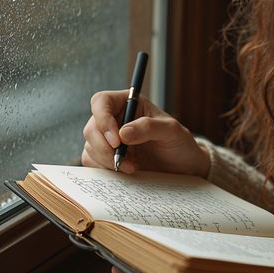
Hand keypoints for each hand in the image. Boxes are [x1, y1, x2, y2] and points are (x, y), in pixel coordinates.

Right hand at [81, 90, 209, 177]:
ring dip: (106, 160)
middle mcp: (115, 119)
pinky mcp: (106, 157)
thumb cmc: (180, 143)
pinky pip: (92, 161)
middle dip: (105, 147)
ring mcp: (108, 139)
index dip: (102, 119)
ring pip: (90, 146)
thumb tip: (122, 133)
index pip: (101, 101)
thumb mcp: (171, 131)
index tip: (117, 140)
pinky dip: (104, 169)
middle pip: (92, 127)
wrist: (183, 168)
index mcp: (129, 103)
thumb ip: (149, 127)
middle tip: (123, 161)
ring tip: (132, 167)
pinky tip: (125, 171)